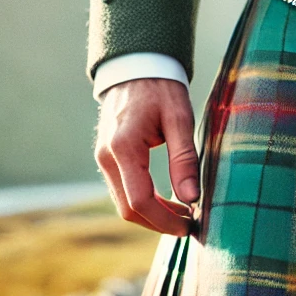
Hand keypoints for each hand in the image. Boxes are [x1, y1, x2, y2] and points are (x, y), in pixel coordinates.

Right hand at [94, 78, 198, 235]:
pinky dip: (145, 202)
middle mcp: (106, 156)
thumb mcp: (180, 119)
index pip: (140, 200)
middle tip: (190, 225)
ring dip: (153, 215)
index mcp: (123, 147)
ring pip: (124, 203)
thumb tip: (192, 198)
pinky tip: (170, 201)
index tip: (190, 226)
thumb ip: (184, 159)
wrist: (136, 68)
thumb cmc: (161, 90)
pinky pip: (123, 191)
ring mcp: (103, 158)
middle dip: (159, 223)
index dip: (165, 220)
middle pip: (128, 208)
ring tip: (185, 214)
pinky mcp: (108, 159)